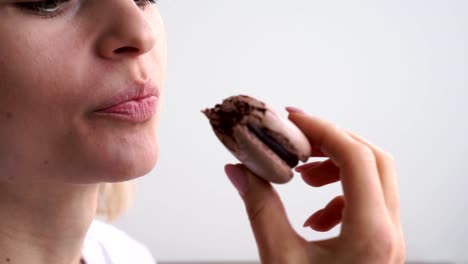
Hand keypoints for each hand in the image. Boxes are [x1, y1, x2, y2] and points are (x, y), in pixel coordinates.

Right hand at [224, 108, 405, 263]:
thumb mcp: (279, 259)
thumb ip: (259, 208)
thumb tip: (238, 169)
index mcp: (371, 234)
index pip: (356, 157)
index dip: (323, 129)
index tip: (292, 119)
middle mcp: (389, 233)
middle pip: (374, 159)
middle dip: (332, 141)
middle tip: (297, 138)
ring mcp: (389, 239)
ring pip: (376, 178)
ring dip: (338, 166)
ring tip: (303, 176)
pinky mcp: (381, 245)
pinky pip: (370, 201)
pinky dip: (342, 192)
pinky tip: (315, 213)